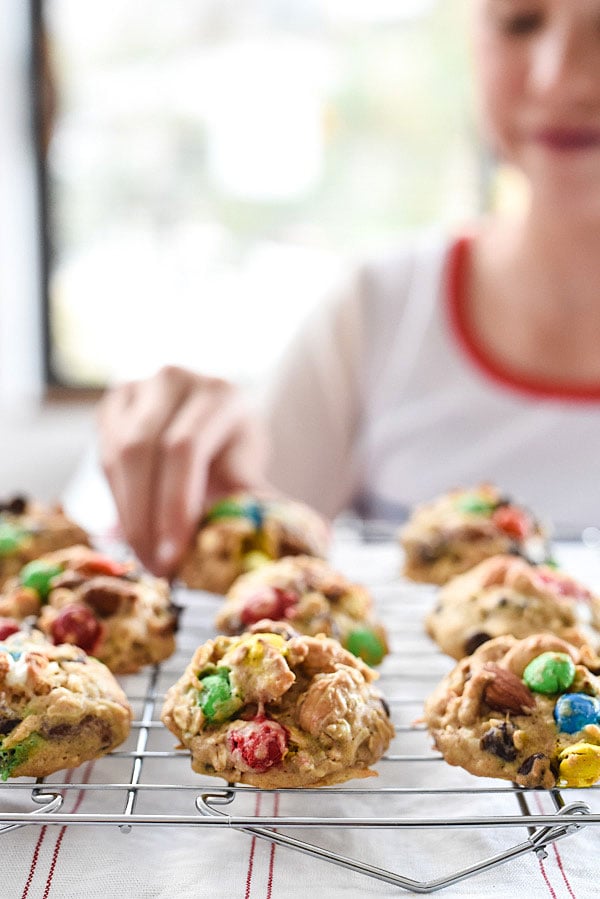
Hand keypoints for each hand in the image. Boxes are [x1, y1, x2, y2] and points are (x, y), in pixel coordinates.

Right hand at [97, 366, 268, 575]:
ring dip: (129, 515)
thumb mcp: (248, 466)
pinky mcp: (114, 404)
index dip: (173, 504)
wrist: (211, 417)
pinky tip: (135, 531)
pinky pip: (104, 457)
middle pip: (142, 451)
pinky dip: (118, 501)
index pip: (184, 448)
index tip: (172, 556)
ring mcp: (139, 388)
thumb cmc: (233, 446)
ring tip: (147, 559)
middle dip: (145, 519)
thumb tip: (260, 541)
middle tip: (156, 568)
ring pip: (117, 456)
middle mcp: (174, 380)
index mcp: (218, 393)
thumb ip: (245, 497)